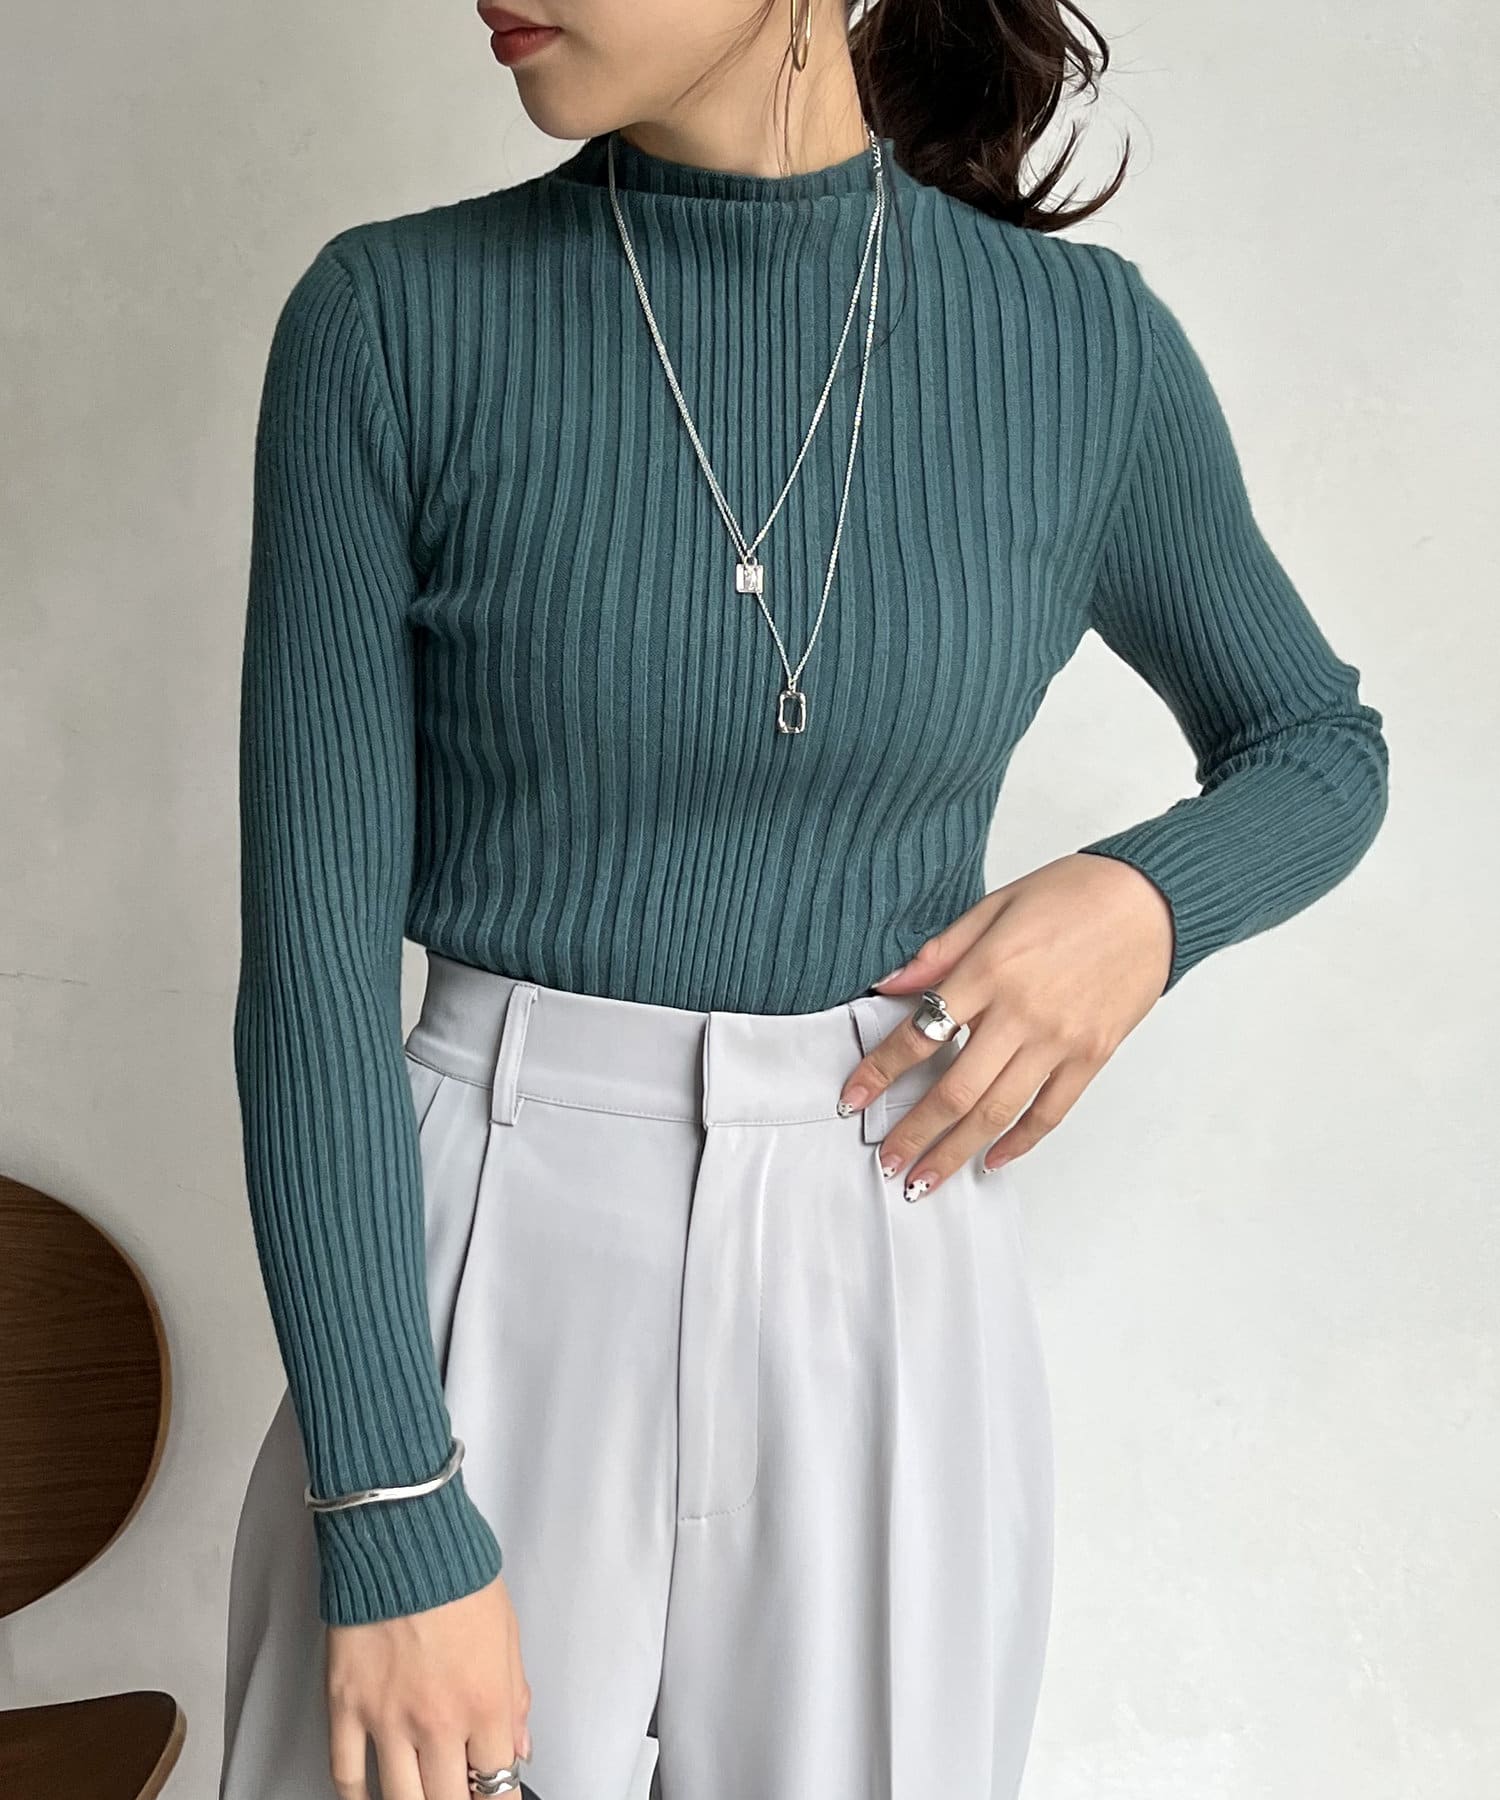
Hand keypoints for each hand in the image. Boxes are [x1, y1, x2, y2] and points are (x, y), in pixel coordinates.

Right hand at [326, 1571, 531, 1799]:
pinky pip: (346, 1775)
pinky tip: (369, 1798)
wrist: (401, 1538)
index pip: (496, 1787)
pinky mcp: (345, 1706)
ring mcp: (387, 1719)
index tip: (494, 1797)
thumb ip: (515, 1696)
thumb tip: (518, 1747)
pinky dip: (357, 1797)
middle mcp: (437, 1723)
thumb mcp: (506, 1630)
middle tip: (458, 1793)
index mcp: (484, 1704)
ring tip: (422, 1793)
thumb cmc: (456, 1573)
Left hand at [839, 854, 1174, 1197]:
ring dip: (956, 1152)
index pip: (919, 1034)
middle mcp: (1022, 1013)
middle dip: (913, 1133)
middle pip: (955, 1090)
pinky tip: (993, 1158)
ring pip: (997, 1112)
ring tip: (924, 1179)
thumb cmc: (1074, 894)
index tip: (852, 1099)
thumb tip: (888, 984)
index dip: (880, 1073)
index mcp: (990, 970)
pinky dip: (1020, 1141)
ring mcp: (1060, 1040)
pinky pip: (1050, 1111)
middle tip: (886, 1160)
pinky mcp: (1092, 1056)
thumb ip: (940, 951)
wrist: (1152, 900)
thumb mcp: (995, 905)